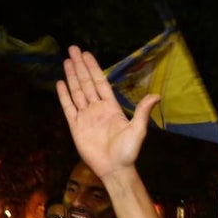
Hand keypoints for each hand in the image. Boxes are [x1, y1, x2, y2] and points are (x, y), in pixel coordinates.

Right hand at [57, 46, 157, 178]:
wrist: (114, 169)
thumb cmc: (128, 152)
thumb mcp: (138, 130)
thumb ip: (142, 112)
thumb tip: (156, 96)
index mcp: (111, 107)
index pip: (100, 83)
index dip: (93, 68)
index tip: (87, 54)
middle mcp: (97, 109)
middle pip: (86, 83)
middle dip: (80, 66)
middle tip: (73, 49)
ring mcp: (86, 117)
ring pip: (77, 92)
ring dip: (71, 76)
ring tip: (66, 61)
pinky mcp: (76, 126)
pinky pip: (68, 107)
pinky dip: (64, 95)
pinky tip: (60, 83)